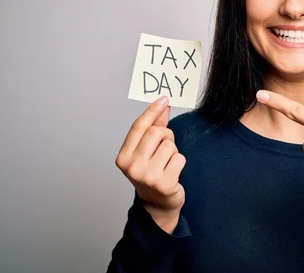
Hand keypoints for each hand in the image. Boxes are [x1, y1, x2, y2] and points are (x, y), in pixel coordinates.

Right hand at [115, 96, 185, 231]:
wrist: (158, 204)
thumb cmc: (152, 173)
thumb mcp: (147, 151)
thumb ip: (154, 128)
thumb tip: (162, 105)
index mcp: (123, 157)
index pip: (138, 127)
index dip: (152, 111)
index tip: (164, 99)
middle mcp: (132, 167)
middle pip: (156, 133)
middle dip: (166, 135)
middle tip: (166, 146)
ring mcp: (147, 176)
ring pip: (170, 145)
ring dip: (173, 151)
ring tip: (167, 163)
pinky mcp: (164, 183)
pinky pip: (179, 158)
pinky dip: (180, 162)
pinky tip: (173, 172)